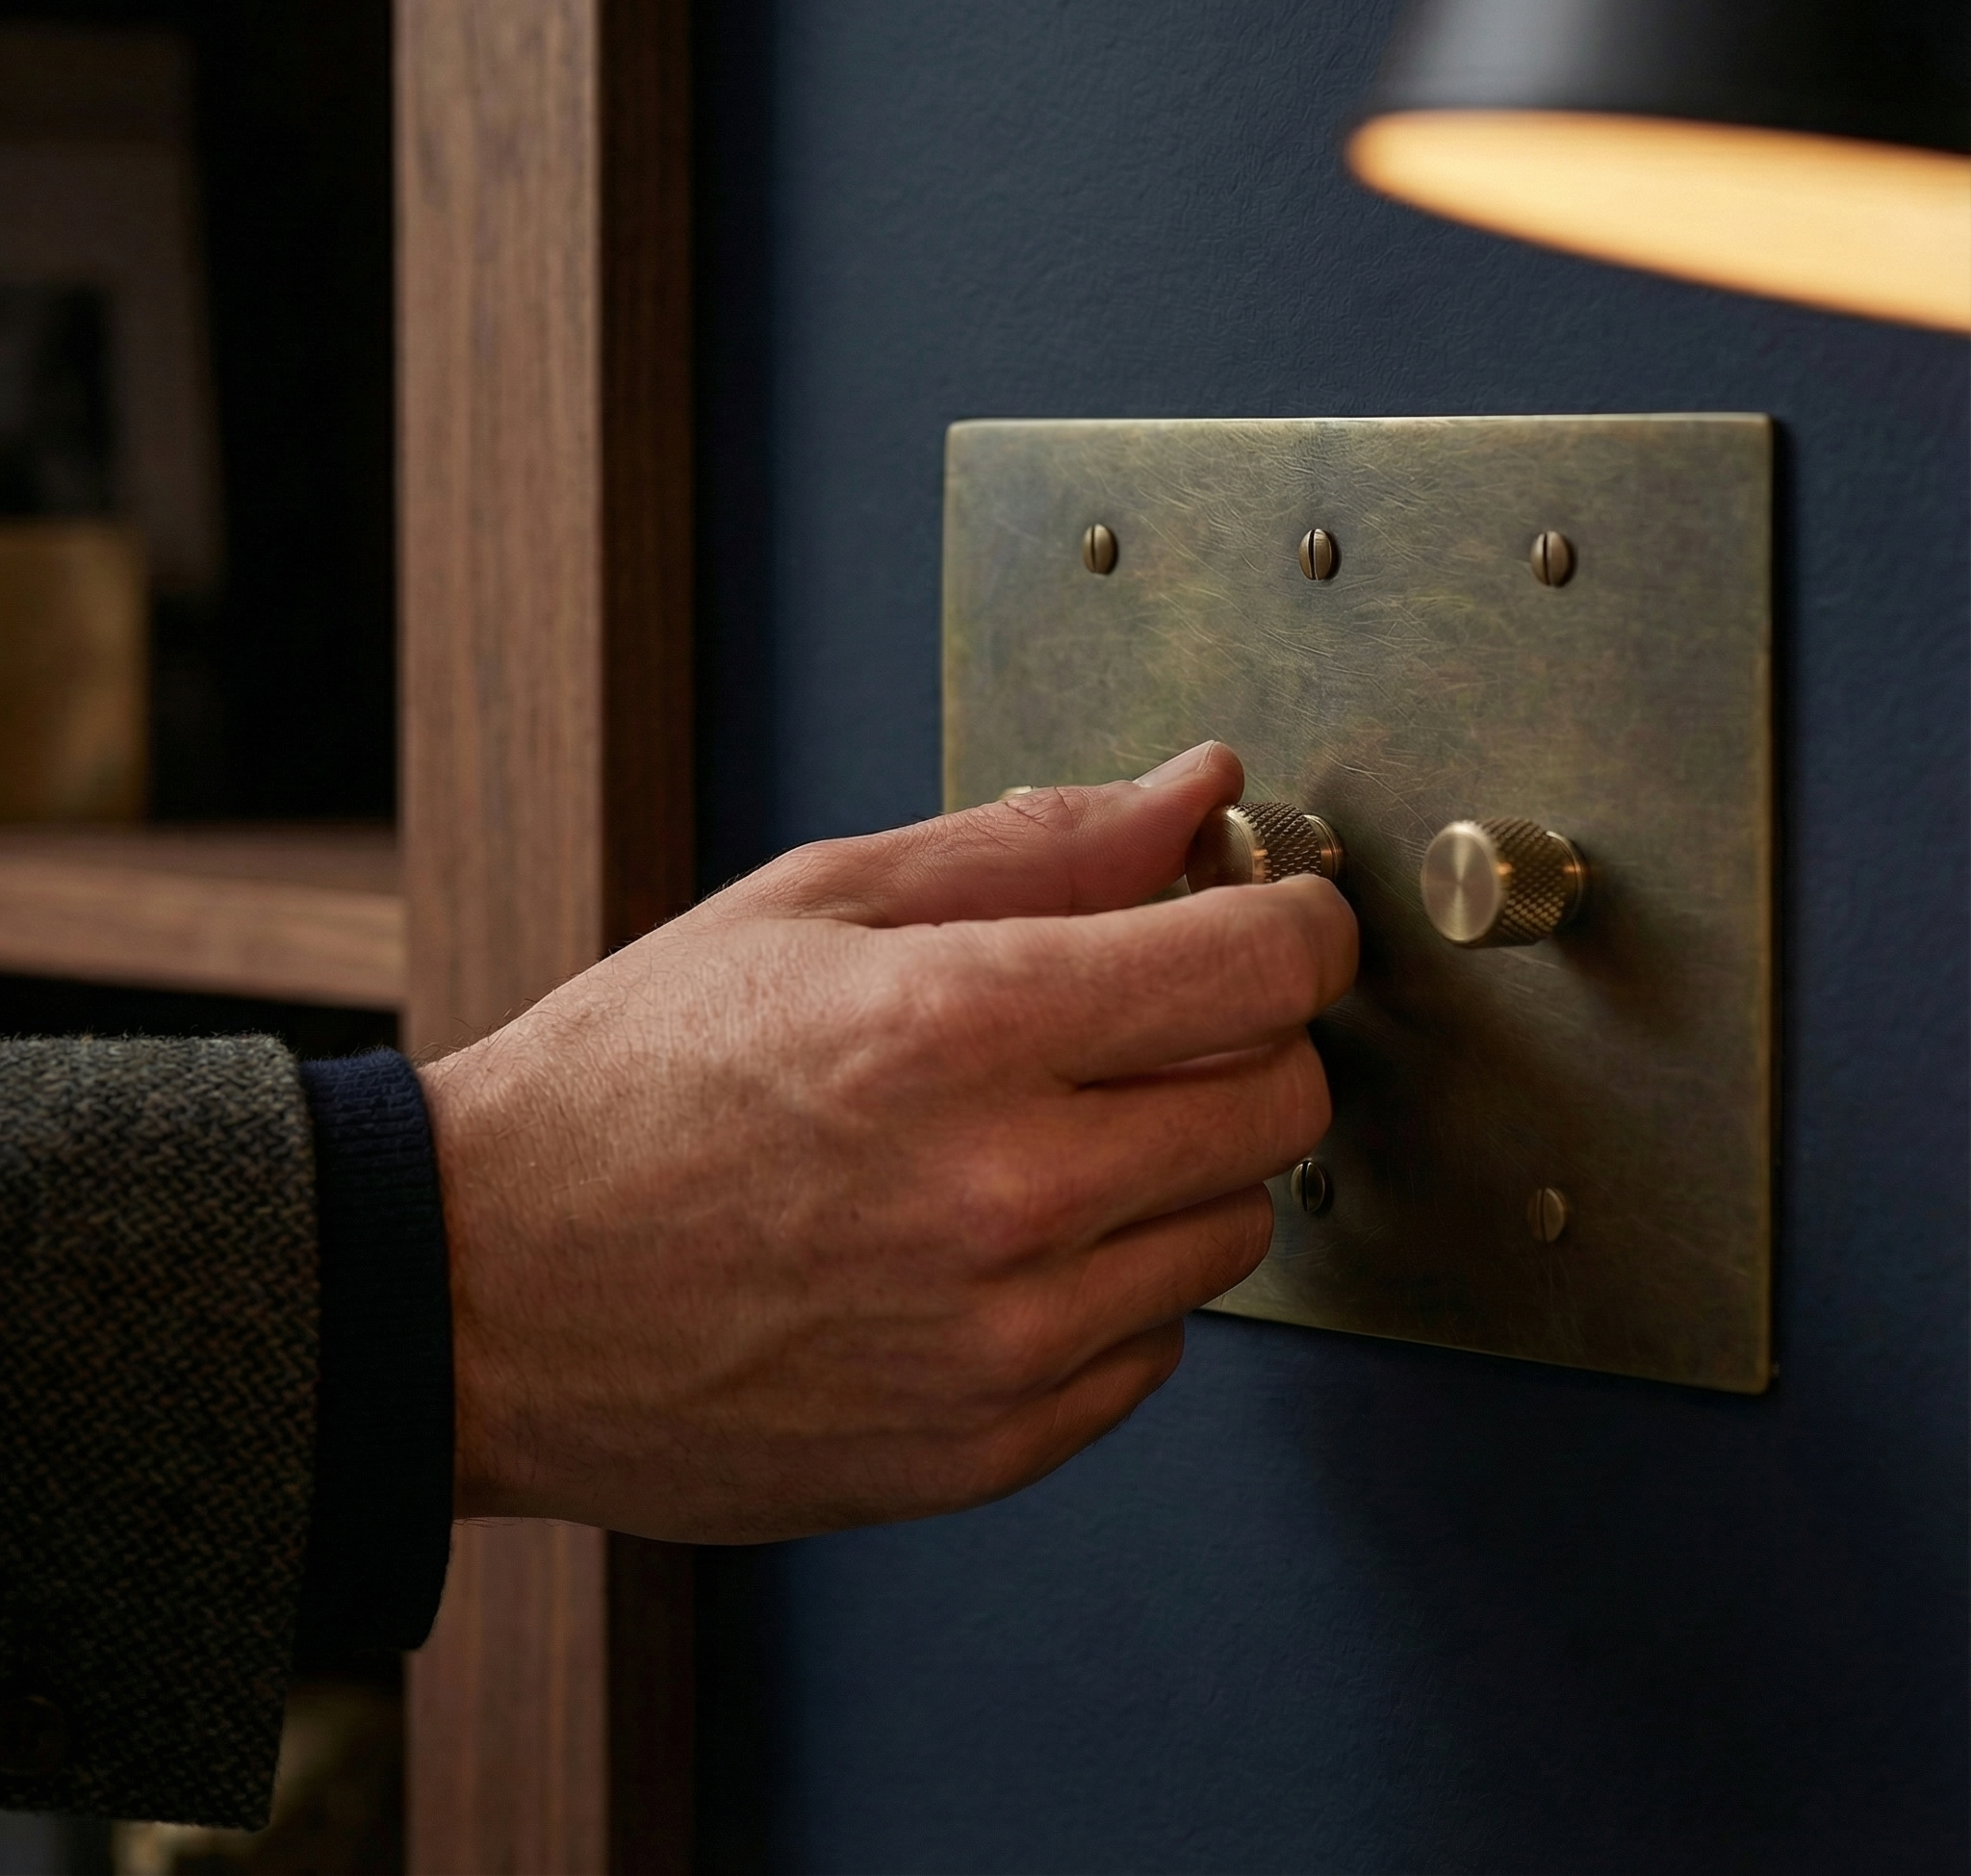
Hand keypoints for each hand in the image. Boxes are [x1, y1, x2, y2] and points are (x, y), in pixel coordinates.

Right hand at [420, 741, 1356, 1541]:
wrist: (486, 1293)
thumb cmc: (630, 1084)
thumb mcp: (813, 906)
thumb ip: (1033, 846)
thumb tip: (1196, 793)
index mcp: (959, 1025)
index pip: (1260, 968)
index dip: (1296, 922)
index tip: (1279, 917)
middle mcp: (1003, 1192)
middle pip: (1282, 1104)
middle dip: (1249, 1039)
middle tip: (1157, 1019)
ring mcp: (1003, 1339)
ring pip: (1233, 1232)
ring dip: (1178, 1166)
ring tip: (1048, 1136)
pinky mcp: (988, 1447)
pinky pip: (1154, 1348)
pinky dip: (1114, 1284)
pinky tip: (1005, 1244)